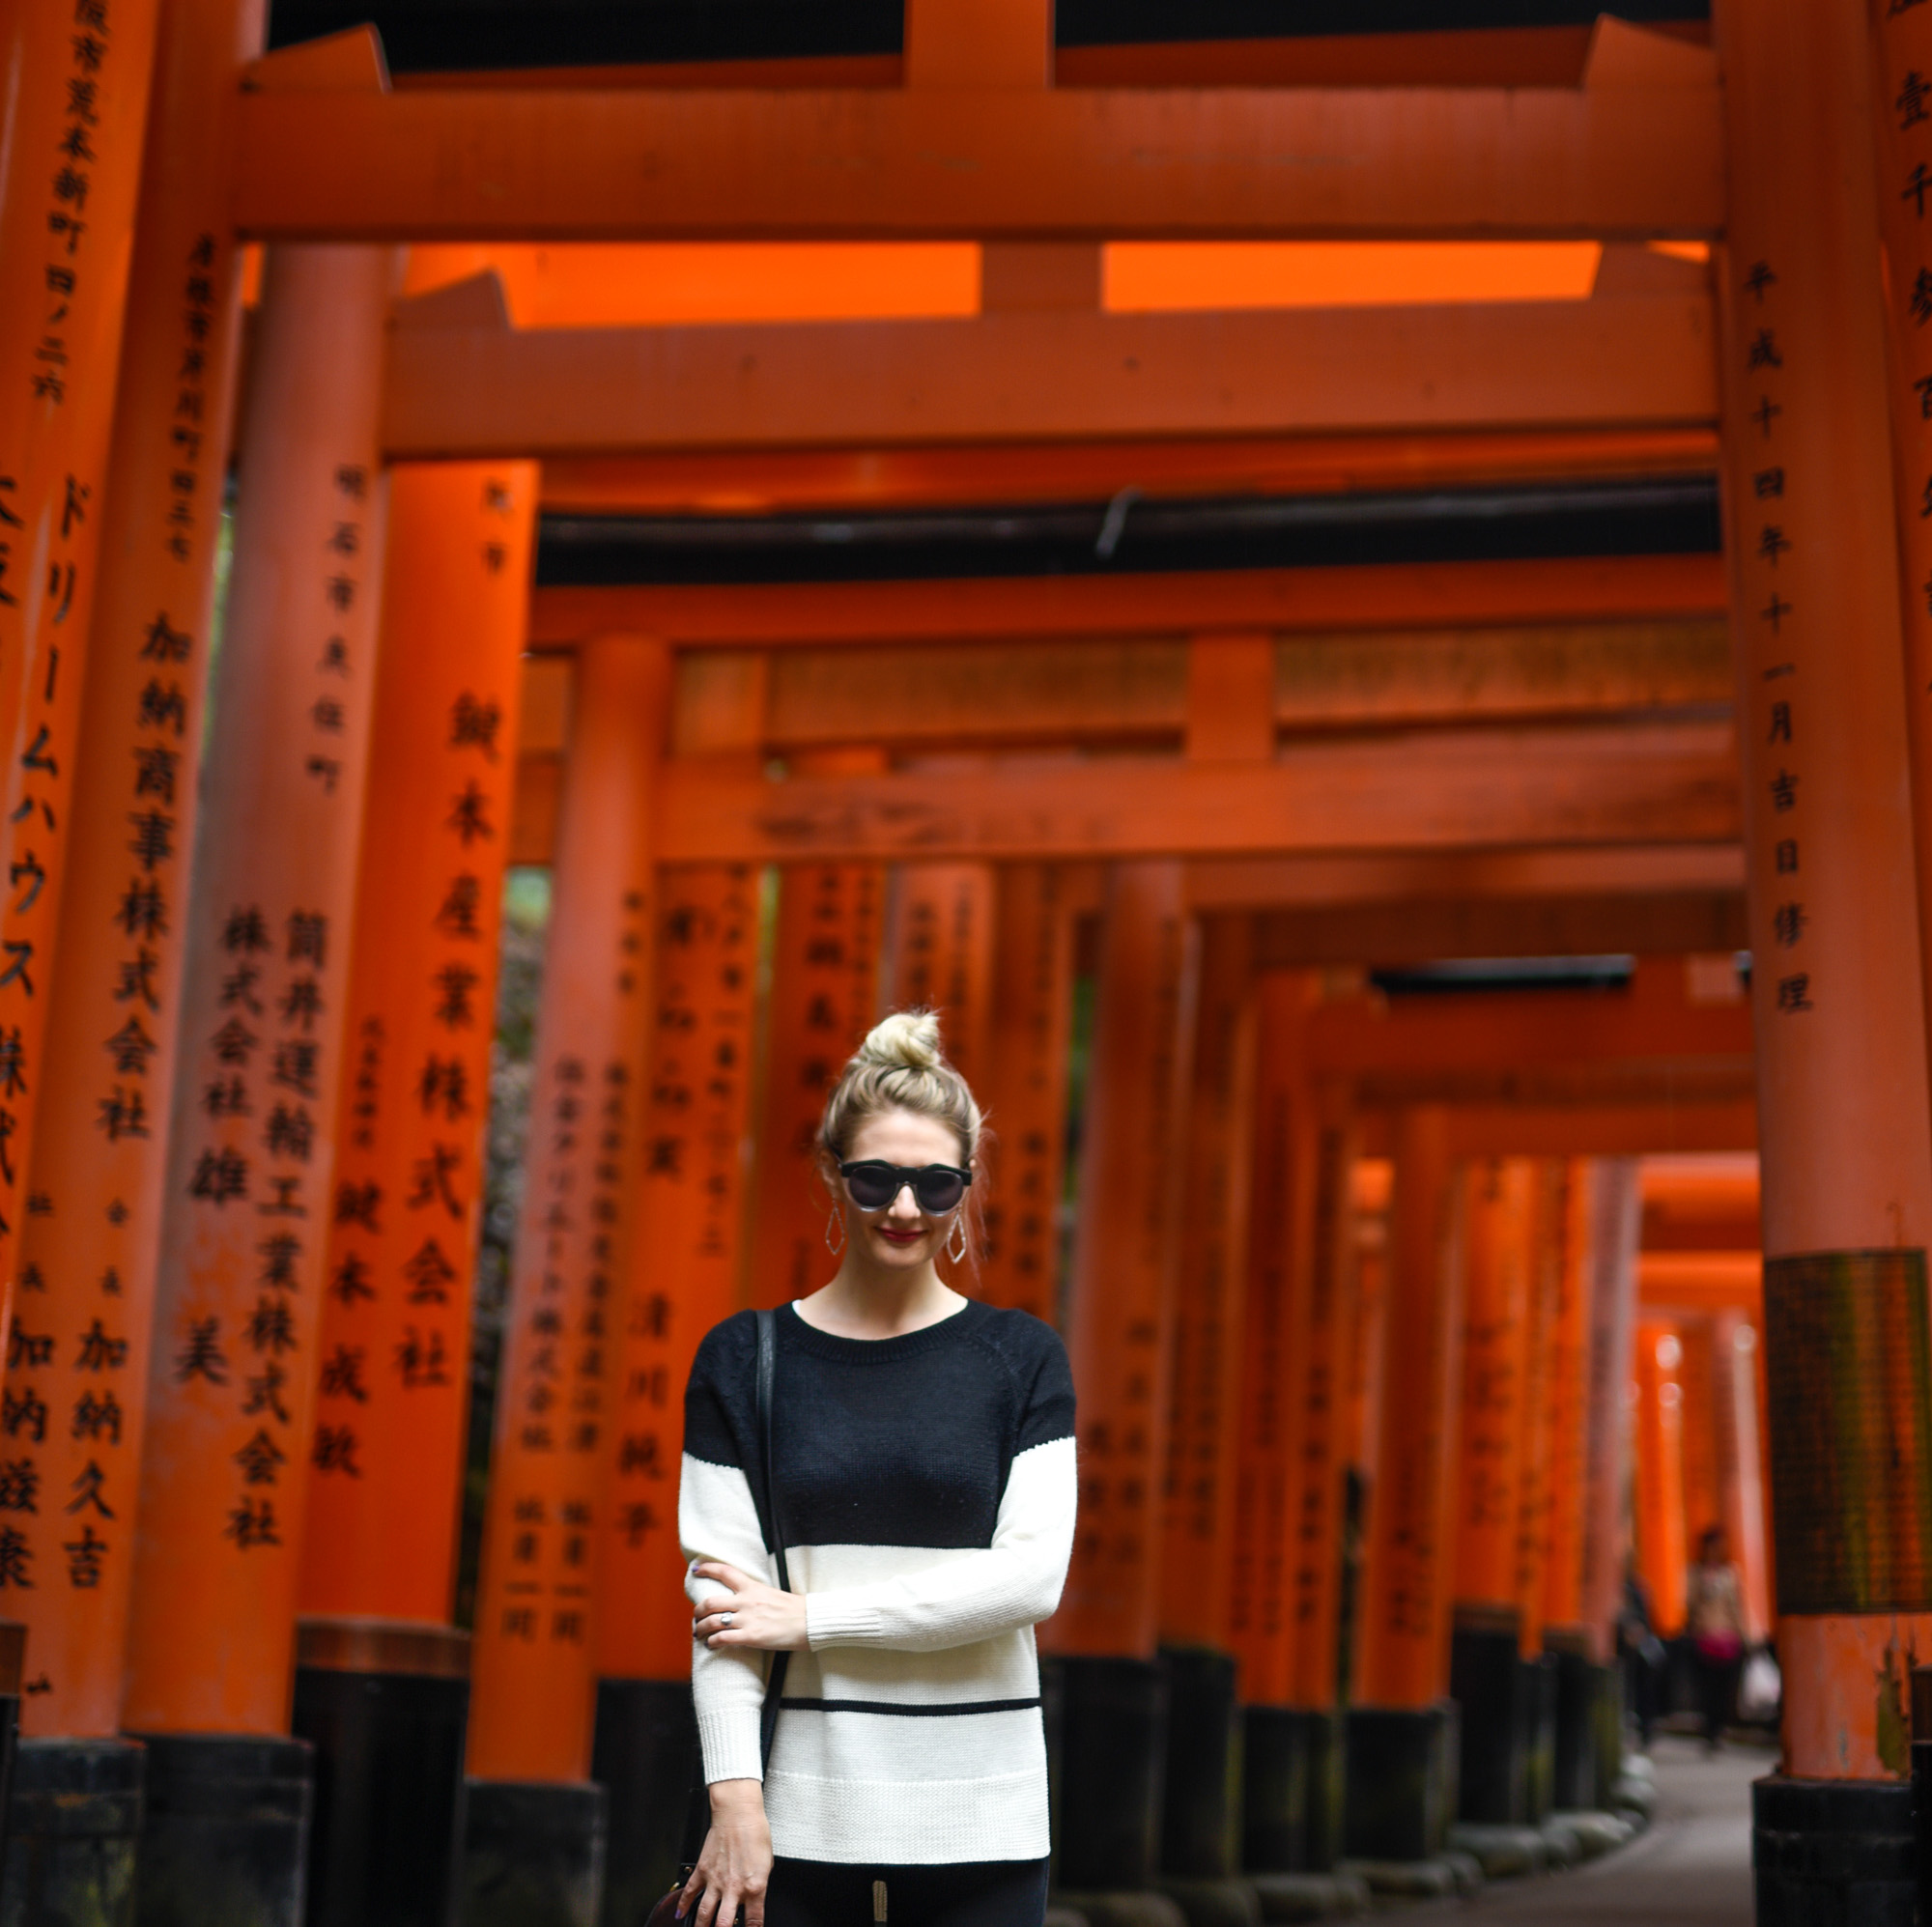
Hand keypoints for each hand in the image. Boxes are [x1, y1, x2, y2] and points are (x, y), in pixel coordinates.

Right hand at [679, 1781, 770, 1925]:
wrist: (739, 1814)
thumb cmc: (755, 1833)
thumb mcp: (767, 1864)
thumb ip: (759, 1886)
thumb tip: (753, 1899)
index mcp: (754, 1888)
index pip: (753, 1921)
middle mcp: (734, 1888)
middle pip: (724, 1925)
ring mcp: (715, 1881)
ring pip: (704, 1914)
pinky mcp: (702, 1871)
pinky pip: (689, 1893)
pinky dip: (683, 1906)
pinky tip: (681, 1915)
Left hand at [692, 1561, 808, 1651]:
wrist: (810, 1621)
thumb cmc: (794, 1609)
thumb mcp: (771, 1594)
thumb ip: (754, 1596)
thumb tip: (741, 1601)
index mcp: (752, 1587)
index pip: (725, 1572)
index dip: (708, 1569)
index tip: (696, 1569)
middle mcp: (746, 1601)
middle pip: (710, 1602)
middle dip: (698, 1611)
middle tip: (696, 1617)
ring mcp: (747, 1619)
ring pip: (712, 1622)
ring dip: (700, 1629)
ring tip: (699, 1634)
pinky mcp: (751, 1637)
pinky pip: (722, 1639)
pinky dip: (712, 1642)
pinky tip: (711, 1645)